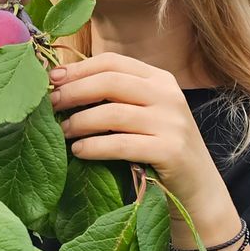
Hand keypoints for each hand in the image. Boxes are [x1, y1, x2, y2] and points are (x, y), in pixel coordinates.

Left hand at [49, 52, 228, 214]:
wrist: (199, 188)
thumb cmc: (160, 147)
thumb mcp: (144, 112)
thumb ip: (115, 96)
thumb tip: (63, 84)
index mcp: (160, 78)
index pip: (112, 62)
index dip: (79, 68)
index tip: (53, 78)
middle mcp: (168, 94)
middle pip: (110, 82)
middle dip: (74, 91)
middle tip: (51, 103)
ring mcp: (172, 122)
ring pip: (113, 113)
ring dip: (80, 121)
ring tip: (62, 131)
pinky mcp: (170, 151)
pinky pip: (121, 144)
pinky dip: (94, 146)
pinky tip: (79, 151)